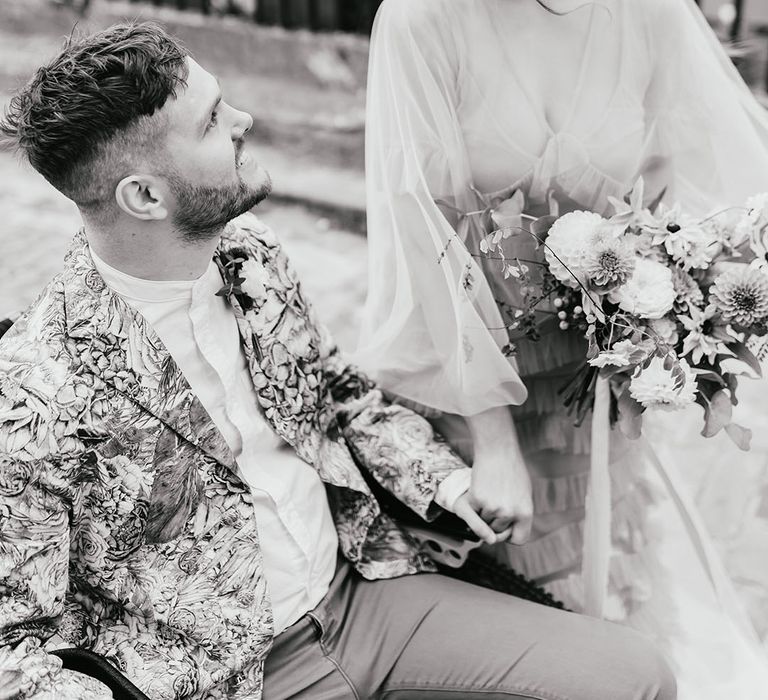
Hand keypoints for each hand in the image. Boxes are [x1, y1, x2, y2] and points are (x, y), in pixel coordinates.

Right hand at [463, 407, 533, 545]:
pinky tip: (480, 489)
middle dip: (494, 521)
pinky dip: (474, 504)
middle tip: (495, 502)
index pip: (519, 540)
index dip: (510, 536)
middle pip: (498, 531)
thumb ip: (520, 513)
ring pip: (484, 522)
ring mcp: (492, 508)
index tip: (505, 529)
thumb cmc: (512, 469)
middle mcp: (509, 513)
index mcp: (526, 513)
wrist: (498, 450)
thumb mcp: (525, 493)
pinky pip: (473, 512)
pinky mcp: (477, 500)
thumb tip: (512, 531)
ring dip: (483, 512)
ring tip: (489, 493)